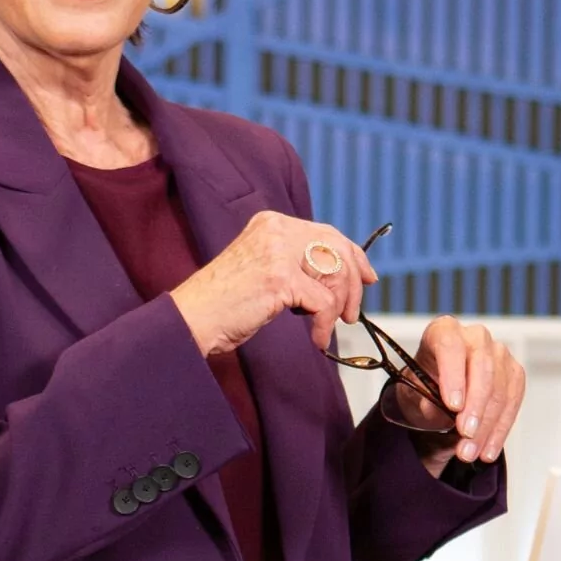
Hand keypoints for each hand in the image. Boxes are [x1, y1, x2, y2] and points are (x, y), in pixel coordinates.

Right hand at [170, 211, 379, 356]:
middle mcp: (276, 229)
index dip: (354, 255)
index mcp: (271, 223)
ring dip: (339, 307)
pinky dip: (325, 325)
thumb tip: (339, 274)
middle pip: (338, 248)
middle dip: (353, 282)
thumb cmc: (225, 303)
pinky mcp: (279, 278)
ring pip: (336, 274)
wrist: (192, 318)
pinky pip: (324, 302)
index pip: (327, 232)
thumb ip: (294, 262)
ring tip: (327, 327)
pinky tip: (315, 338)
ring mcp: (277, 251)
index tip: (368, 277)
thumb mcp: (262, 268)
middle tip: (352, 312)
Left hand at [390, 317, 525, 465]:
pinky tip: (488, 450)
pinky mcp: (514, 373)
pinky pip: (513, 402)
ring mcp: (498, 353)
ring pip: (500, 389)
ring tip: (470, 453)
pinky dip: (499, 429)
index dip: (453, 376)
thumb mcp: (413, 395)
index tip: (453, 406)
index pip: (450, 345)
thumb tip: (438, 411)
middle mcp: (474, 336)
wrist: (439, 393)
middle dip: (475, 406)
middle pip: (482, 367)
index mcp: (443, 331)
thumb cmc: (424, 386)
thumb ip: (424, 401)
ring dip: (486, 426)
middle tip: (465, 435)